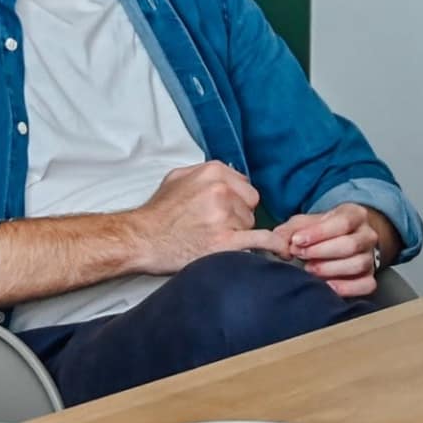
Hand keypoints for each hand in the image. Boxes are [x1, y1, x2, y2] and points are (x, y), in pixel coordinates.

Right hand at [131, 162, 274, 274]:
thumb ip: (205, 173)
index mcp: (212, 172)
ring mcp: (224, 216)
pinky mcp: (226, 241)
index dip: (235, 201)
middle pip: (250, 205)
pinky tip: (281, 251)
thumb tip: (228, 176)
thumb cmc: (158, 213)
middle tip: (214, 226)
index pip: (244, 186)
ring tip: (212, 237)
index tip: (224, 211)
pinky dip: (273, 246)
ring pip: (250, 224)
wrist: (142, 239)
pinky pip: (261, 241)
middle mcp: (221, 190)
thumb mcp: (178, 178)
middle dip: (238, 216)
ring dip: (238, 233)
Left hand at [271, 203, 399, 299]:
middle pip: (350, 245)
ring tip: (310, 270)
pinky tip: (328, 287)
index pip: (342, 222)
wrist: (344, 240)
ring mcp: (370, 256)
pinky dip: (347, 288)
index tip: (297, 241)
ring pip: (358, 264)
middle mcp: (367, 235)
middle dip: (321, 252)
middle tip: (300, 255)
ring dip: (330, 269)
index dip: (318, 233)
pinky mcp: (370, 276)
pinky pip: (366, 285)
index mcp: (354, 215)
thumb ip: (291, 230)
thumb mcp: (306, 223)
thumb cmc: (323, 231)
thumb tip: (277, 242)